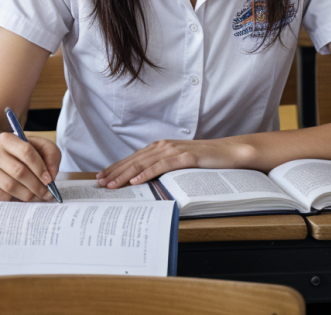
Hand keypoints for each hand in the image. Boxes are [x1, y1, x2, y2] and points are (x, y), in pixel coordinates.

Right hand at [0, 131, 61, 201]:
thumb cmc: (17, 155)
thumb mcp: (35, 146)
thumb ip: (50, 153)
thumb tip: (52, 174)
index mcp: (6, 139)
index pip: (26, 151)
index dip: (40, 167)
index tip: (50, 179)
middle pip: (19, 171)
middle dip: (37, 186)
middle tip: (47, 193)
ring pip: (11, 186)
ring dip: (29, 195)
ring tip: (38, 197)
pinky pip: (3, 197)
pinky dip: (15, 199)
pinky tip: (21, 197)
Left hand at [98, 137, 255, 187]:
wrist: (230, 152)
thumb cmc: (205, 159)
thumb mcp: (180, 162)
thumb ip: (163, 166)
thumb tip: (145, 179)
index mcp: (160, 147)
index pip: (133, 159)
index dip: (116, 167)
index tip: (102, 177)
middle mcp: (163, 146)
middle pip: (134, 161)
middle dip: (115, 172)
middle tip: (100, 183)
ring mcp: (173, 150)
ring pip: (143, 163)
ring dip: (125, 175)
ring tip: (112, 184)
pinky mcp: (185, 158)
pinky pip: (162, 167)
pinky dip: (147, 173)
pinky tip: (137, 181)